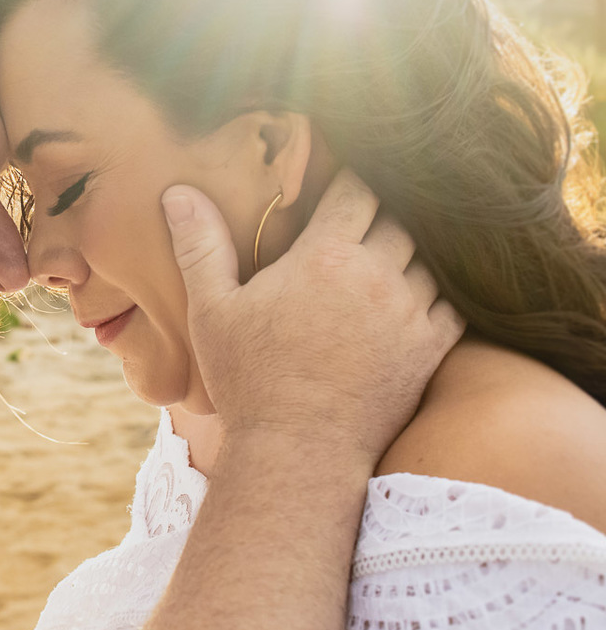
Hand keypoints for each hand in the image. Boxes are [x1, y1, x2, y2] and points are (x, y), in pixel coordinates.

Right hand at [161, 169, 464, 466]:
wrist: (298, 452)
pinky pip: (452, 304)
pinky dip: (439, 294)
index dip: (355, 178)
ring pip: (430, 259)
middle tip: (367, 215)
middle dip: (384, 212)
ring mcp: (409, 314)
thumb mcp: (211, 309)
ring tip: (392, 255)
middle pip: (399, 219)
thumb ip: (200, 245)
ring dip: (412, 253)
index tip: (346, 178)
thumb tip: (178, 192)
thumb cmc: (248, 379)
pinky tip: (419, 297)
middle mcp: (376, 276)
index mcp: (324, 256)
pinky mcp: (429, 350)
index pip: (357, 190)